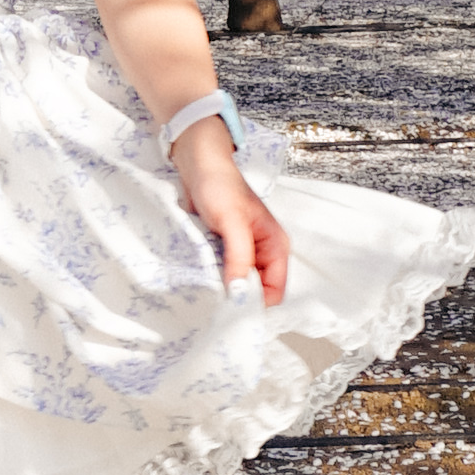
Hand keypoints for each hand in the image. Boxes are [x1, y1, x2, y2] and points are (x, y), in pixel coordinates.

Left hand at [172, 116, 289, 303]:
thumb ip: (239, 257)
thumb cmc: (220, 185)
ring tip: (208, 287)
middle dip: (239, 296)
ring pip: (239, 283)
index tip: (234, 309)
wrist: (198, 165)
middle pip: (257, 290)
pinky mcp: (226, 250)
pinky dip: (214, 276)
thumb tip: (240, 292)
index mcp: (276, 246)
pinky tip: (203, 275)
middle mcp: (263, 252)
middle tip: (218, 301)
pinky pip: (224, 273)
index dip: (257, 302)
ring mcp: (244, 252)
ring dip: (225, 287)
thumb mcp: (232, 222)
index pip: (275, 290)